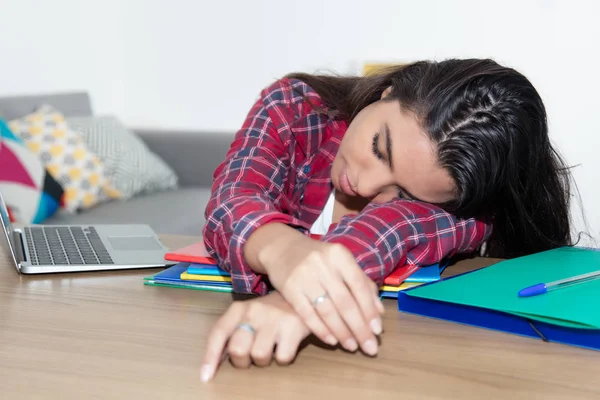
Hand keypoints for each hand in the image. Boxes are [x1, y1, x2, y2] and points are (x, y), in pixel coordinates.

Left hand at [201, 291, 310, 381]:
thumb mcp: (248, 314)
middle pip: (237, 350)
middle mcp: (254, 311)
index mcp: (239, 309)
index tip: (206, 377)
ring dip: (265, 360)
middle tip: (251, 356)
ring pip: (259, 356)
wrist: (302, 296)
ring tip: (271, 348)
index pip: (218, 333)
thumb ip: (232, 332)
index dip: (210, 357)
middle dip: (243, 361)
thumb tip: (215, 360)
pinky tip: (286, 345)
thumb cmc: (270, 312)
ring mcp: (273, 319)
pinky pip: (282, 358)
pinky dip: (284, 358)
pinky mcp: (293, 327)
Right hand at [259, 235, 384, 355]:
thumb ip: (361, 283)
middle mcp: (323, 264)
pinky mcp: (289, 288)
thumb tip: (379, 311)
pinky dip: (321, 329)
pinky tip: (332, 341)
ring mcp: (304, 276)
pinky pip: (307, 314)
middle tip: (369, 348)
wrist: (282, 248)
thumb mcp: (341, 262)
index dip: (369, 310)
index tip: (377, 331)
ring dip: (342, 332)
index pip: (359, 286)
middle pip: (345, 302)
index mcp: (340, 255)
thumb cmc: (319, 258)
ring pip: (327, 310)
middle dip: (359, 328)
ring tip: (352, 347)